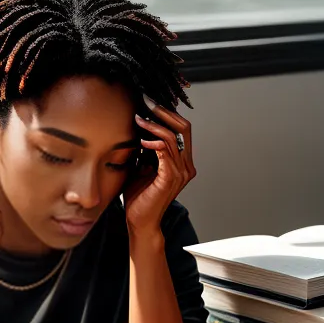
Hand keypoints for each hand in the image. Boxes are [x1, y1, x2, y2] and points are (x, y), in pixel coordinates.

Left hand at [124, 101, 195, 236]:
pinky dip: (153, 142)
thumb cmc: (139, 196)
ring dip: (153, 125)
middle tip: (146, 101)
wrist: (140, 221)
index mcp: (182, 161)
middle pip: (183, 127)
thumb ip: (145, 147)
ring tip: (137, 118)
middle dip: (164, 111)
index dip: (167, 113)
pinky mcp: (171, 178)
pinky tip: (140, 139)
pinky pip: (165, 152)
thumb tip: (138, 124)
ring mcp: (181, 172)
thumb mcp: (142, 164)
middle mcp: (186, 165)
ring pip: (172, 137)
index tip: (148, 102)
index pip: (181, 128)